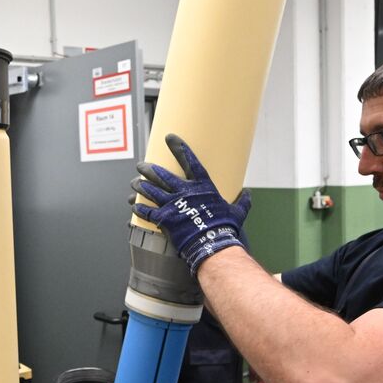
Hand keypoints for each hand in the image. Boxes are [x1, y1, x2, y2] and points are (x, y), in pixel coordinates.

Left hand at [130, 134, 251, 275]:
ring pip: (151, 190)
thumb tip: (249, 195)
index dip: (179, 148)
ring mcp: (172, 204)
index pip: (189, 161)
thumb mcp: (237, 211)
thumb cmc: (224, 227)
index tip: (170, 138)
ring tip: (134, 182)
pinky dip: (139, 207)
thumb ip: (242, 202)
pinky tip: (133, 204)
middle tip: (141, 165)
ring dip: (140, 185)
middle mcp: (184, 191)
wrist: (212, 243)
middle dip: (149, 168)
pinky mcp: (164, 218)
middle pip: (162, 175)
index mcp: (202, 186)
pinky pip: (147, 211)